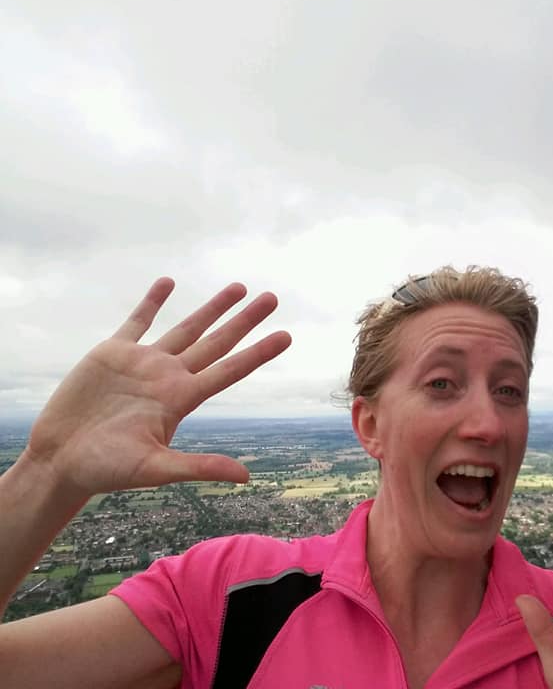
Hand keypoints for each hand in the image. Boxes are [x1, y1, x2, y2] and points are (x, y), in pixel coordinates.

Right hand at [25, 278, 291, 497]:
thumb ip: (199, 467)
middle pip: (217, 342)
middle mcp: (169, 377)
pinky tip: (169, 282)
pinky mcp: (112, 353)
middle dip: (244, 320)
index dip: (258, 352)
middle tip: (272, 297)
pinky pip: (138, 321)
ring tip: (239, 286)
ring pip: (187, 327)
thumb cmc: (105, 471)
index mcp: (182, 399)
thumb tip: (245, 477)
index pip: (230, 370)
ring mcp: (143, 363)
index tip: (286, 335)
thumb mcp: (155, 469)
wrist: (59, 460)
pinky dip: (153, 302)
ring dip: (212, 308)